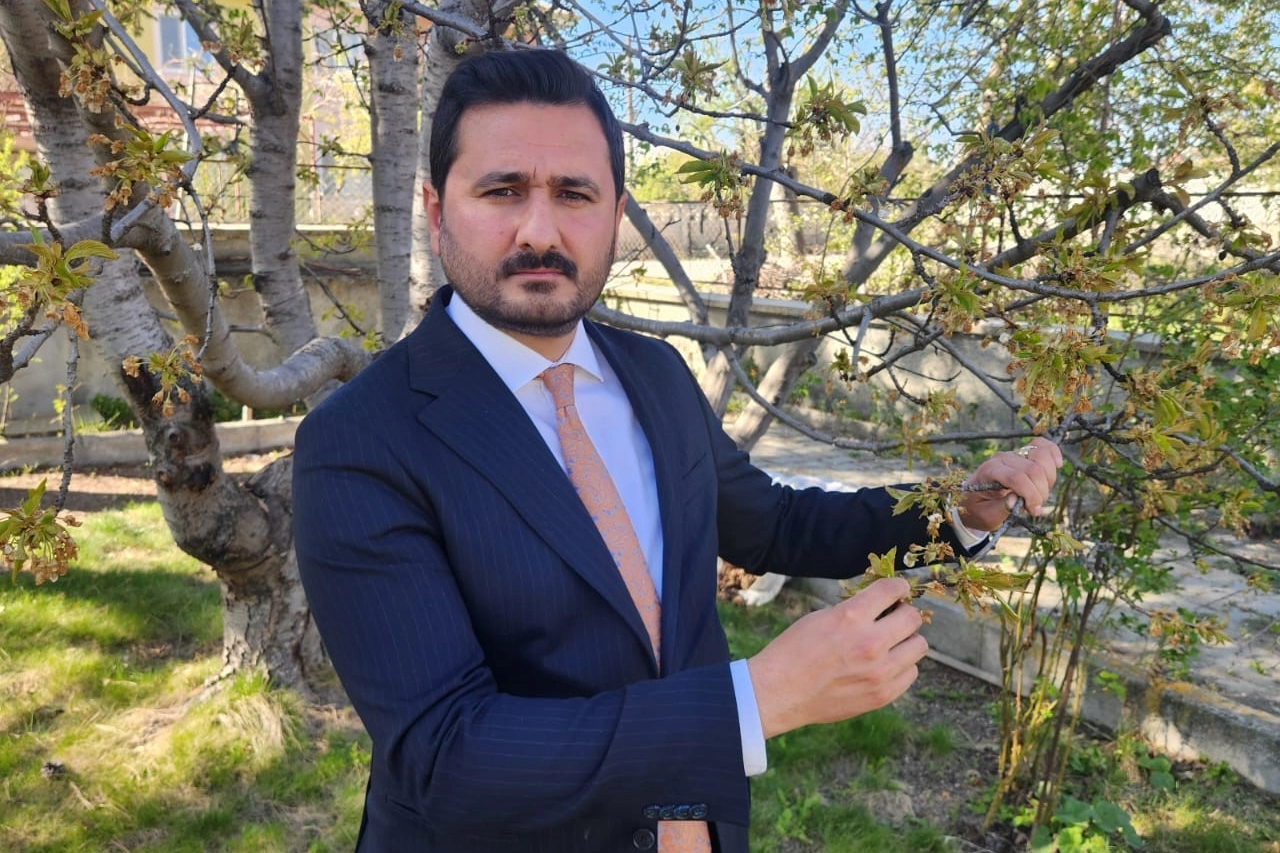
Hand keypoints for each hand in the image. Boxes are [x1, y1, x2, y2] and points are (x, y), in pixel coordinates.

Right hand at [746, 577, 926, 738]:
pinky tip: (884, 665)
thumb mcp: (820, 617)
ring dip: (905, 641)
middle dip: (903, 613)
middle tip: (892, 618)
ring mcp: (879, 672)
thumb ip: (854, 610)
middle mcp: (871, 643)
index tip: (896, 590)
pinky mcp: (882, 695)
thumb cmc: (794, 650)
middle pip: (913, 618)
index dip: (897, 586)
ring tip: (889, 644)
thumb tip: (881, 605)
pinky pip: (911, 673)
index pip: (893, 589)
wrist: (780, 692)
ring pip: (918, 646)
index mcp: (851, 617)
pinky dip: (901, 666)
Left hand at [957, 437, 1062, 531]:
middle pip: (1033, 469)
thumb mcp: (986, 516)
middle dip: (1040, 492)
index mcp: (988, 472)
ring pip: (1042, 457)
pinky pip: (1042, 446)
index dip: (1031, 495)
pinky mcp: (1023, 454)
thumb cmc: (979, 509)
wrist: (972, 500)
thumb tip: (1016, 500)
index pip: (1017, 477)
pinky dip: (1053, 453)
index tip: (1033, 510)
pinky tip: (1057, 465)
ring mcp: (1013, 454)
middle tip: (1034, 507)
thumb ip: (1001, 509)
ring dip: (1048, 479)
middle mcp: (1001, 459)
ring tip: (1039, 494)